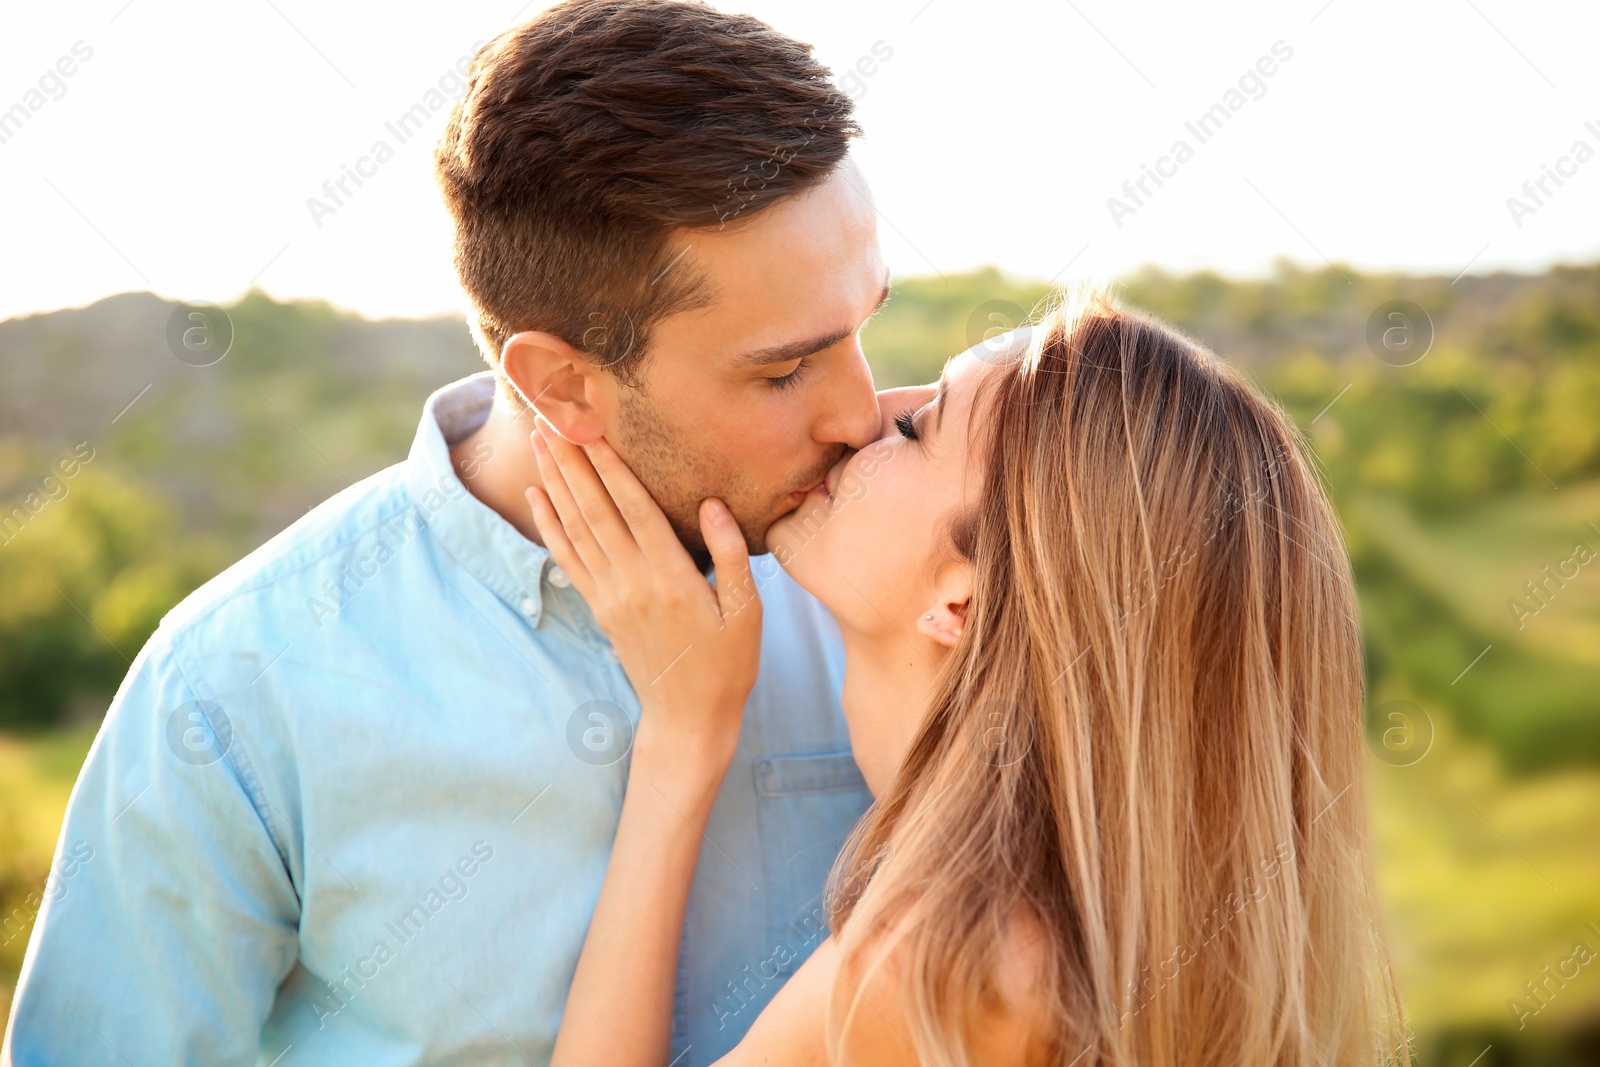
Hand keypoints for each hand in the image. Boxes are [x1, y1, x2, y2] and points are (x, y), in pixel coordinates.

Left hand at [525, 417, 761, 770]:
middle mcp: (633, 582)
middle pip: (595, 510)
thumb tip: (713, 505)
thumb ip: (732, 556)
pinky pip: (568, 558)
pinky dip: (550, 524)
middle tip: (551, 418)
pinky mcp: (600, 609)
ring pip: (576, 528)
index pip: (634, 509)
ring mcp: (611, 596)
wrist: (689, 718)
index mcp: (671, 577)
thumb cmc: (728, 664)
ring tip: (540, 443)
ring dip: (556, 483)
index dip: (610, 467)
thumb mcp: (747, 611)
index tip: (592, 429)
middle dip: (572, 462)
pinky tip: (537, 496)